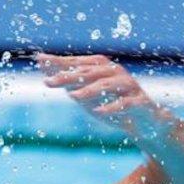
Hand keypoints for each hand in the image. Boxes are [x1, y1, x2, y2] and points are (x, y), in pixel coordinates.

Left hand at [38, 53, 161, 134]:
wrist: (144, 123)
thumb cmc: (110, 103)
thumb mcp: (85, 92)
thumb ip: (67, 79)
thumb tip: (42, 63)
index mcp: (102, 68)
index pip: (78, 62)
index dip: (59, 61)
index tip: (39, 60)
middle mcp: (116, 73)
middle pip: (90, 72)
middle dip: (69, 75)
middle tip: (49, 82)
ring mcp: (129, 86)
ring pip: (108, 84)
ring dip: (90, 90)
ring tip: (73, 96)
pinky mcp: (140, 102)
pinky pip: (126, 103)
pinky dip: (112, 107)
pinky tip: (99, 112)